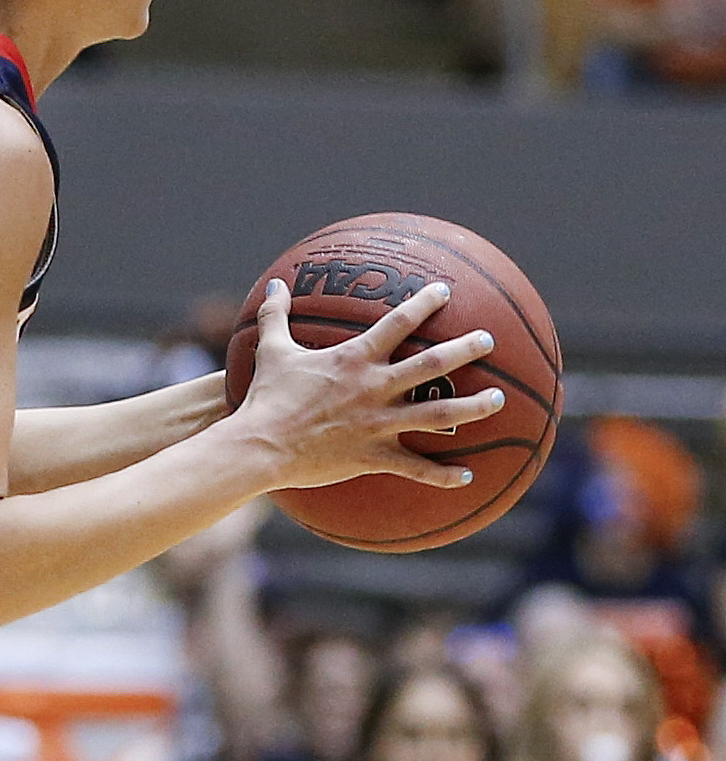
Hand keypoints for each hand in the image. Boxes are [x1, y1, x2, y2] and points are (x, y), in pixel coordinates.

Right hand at [230, 276, 503, 494]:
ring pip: (437, 414)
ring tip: (498, 400)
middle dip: (464, 349)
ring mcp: (378, 424)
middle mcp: (375, 388)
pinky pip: (415, 467)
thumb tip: (275, 283)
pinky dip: (442, 474)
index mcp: (354, 359)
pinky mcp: (373, 456)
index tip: (445, 292)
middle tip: (488, 340)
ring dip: (472, 408)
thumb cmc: (266, 398)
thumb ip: (276, 315)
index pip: (398, 323)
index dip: (423, 304)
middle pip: (432, 364)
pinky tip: (466, 477)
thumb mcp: (271, 351)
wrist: (261, 445)